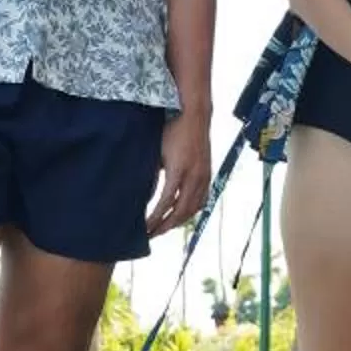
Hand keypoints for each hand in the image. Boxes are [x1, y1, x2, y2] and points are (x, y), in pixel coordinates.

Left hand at [147, 111, 211, 236]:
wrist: (194, 115)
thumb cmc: (171, 130)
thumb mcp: (157, 151)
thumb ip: (152, 175)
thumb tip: (143, 197)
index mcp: (179, 170)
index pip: (166, 203)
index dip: (155, 219)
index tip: (143, 228)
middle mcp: (194, 176)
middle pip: (181, 211)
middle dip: (165, 226)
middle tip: (151, 235)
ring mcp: (204, 176)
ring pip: (193, 208)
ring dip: (178, 222)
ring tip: (164, 228)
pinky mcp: (207, 174)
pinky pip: (202, 200)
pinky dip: (191, 211)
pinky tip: (181, 215)